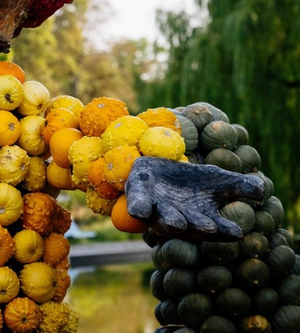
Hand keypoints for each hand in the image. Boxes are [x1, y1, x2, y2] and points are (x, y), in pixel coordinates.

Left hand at [126, 156, 264, 240]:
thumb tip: (262, 189)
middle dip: (199, 228)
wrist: (157, 168)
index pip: (218, 230)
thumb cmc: (191, 181)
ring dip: (170, 222)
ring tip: (178, 223)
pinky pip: (138, 209)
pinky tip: (142, 210)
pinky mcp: (138, 201)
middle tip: (208, 227)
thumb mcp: (218, 179)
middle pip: (191, 228)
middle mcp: (181, 221)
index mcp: (203, 220)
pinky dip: (140, 209)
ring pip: (164, 222)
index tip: (236, 231)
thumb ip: (240, 185)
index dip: (225, 231)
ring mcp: (158, 213)